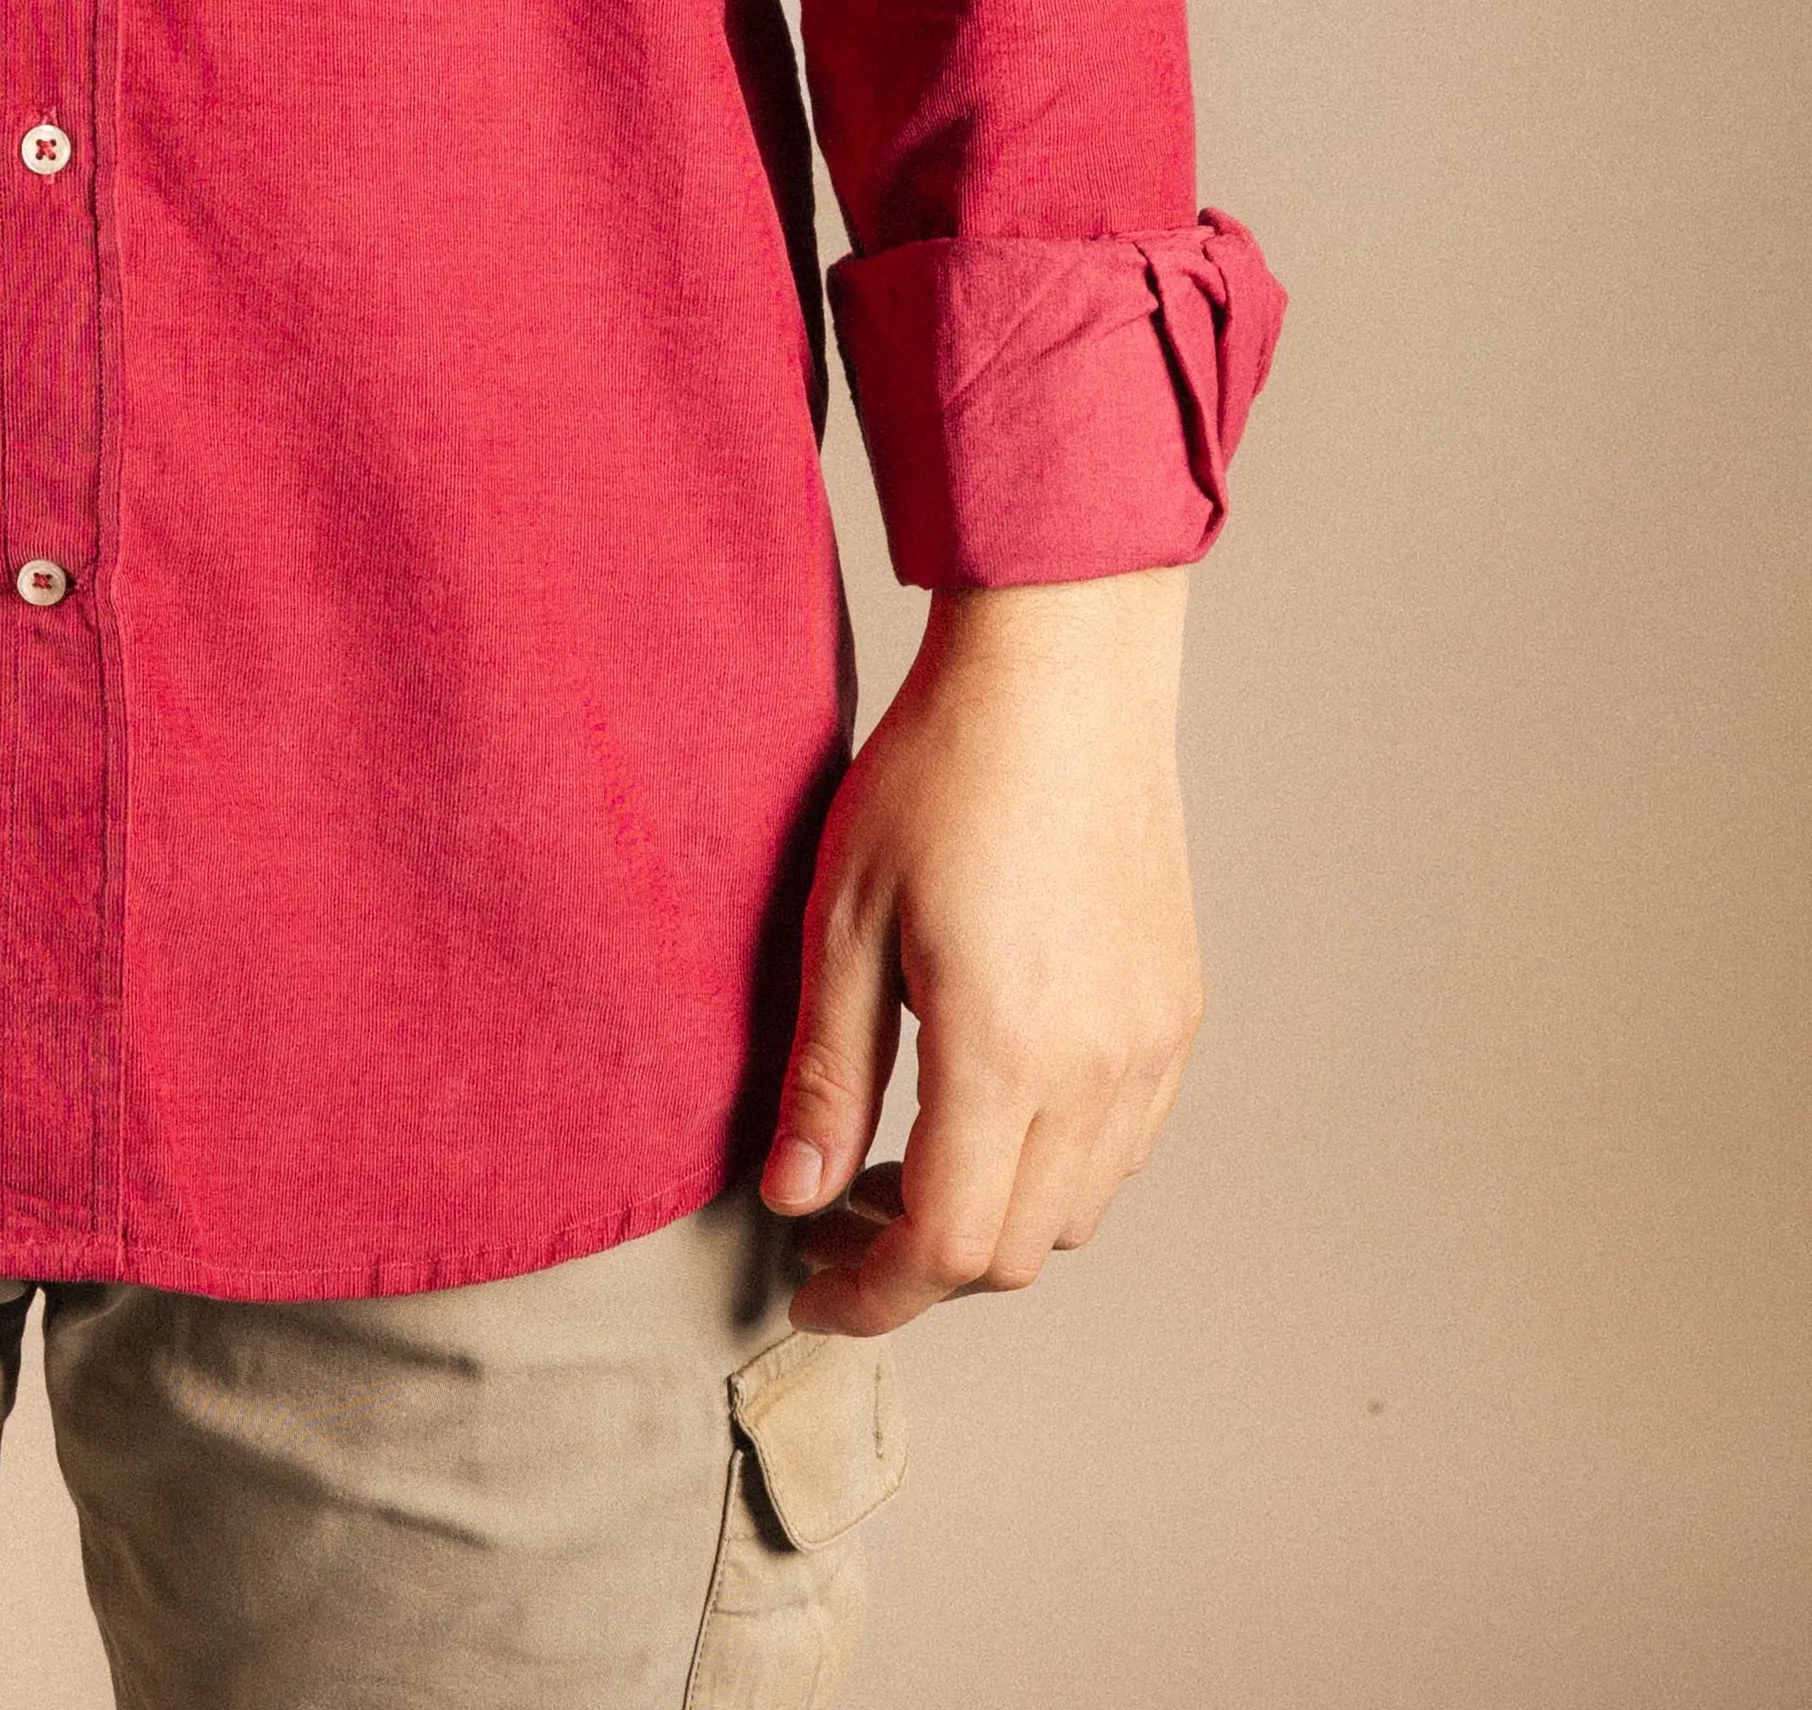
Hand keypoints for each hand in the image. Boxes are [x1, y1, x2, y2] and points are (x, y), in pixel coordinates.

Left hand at [759, 564, 1201, 1334]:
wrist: (1060, 675)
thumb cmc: (942, 771)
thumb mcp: (845, 917)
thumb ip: (826, 1075)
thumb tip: (793, 1199)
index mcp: (1004, 1050)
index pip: (944, 1247)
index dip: (871, 1295)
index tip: (813, 1288)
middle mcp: (1098, 1069)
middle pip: (1013, 1250)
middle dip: (920, 1264)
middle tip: (838, 1213)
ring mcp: (1152, 1047)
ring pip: (1075, 1211)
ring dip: (991, 1217)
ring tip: (906, 1156)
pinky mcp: (1177, 1014)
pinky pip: (1122, 1147)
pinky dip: (1053, 1165)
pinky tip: (988, 1100)